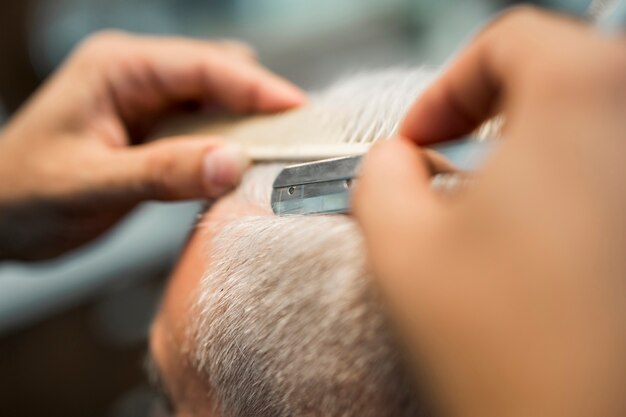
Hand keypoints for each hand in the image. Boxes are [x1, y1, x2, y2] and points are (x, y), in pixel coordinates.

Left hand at [0, 32, 304, 260]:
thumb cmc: (23, 195)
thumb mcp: (92, 184)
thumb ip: (164, 172)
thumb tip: (234, 163)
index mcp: (119, 68)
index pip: (205, 66)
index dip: (258, 87)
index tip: (301, 112)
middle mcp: (138, 76)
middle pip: (220, 77)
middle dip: (260, 105)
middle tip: (298, 141)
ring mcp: (148, 103)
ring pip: (217, 103)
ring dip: (247, 127)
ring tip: (278, 156)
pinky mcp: (155, 131)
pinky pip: (205, 130)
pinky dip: (228, 147)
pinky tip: (241, 168)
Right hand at [355, 7, 625, 416]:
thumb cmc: (504, 345)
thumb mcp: (400, 243)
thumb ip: (378, 175)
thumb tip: (394, 161)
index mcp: (585, 99)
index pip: (512, 39)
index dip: (448, 86)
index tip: (417, 141)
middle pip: (559, 75)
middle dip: (491, 115)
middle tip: (450, 170)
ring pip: (589, 126)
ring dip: (531, 152)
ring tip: (490, 215)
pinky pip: (608, 174)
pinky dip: (569, 187)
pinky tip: (536, 245)